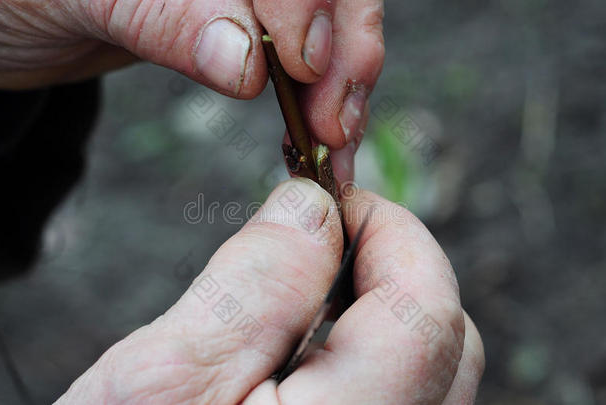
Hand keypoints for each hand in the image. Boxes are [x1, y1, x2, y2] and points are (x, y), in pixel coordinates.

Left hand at [0, 0, 382, 180]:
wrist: (9, 19)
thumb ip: (165, 19)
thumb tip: (248, 65)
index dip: (307, 4)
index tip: (307, 67)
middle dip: (346, 49)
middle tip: (336, 121)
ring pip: (329, 20)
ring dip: (343, 81)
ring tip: (336, 137)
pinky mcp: (243, 23)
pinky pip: (300, 53)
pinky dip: (317, 94)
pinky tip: (316, 128)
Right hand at [56, 179, 483, 403]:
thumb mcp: (164, 378)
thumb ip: (254, 286)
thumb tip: (311, 207)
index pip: (425, 313)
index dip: (390, 235)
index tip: (336, 204)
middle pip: (446, 343)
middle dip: (390, 269)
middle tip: (321, 244)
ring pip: (433, 374)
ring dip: (382, 312)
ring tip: (308, 296)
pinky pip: (406, 401)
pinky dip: (371, 355)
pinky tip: (312, 350)